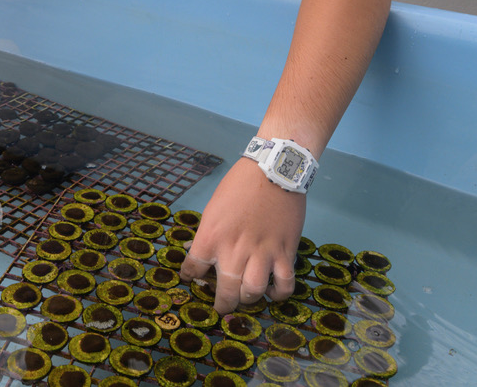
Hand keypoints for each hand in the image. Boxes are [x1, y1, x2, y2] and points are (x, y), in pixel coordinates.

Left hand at [179, 158, 306, 313]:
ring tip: (246, 297)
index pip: (194, 268)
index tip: (192, 279)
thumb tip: (201, 252)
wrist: (274, 170)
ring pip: (253, 293)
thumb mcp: (214, 207)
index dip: (191, 276)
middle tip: (222, 306)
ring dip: (248, 299)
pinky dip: (279, 294)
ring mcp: (262, 254)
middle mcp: (235, 250)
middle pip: (226, 292)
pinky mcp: (285, 252)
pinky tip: (273, 292)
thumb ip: (209, 234)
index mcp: (212, 236)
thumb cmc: (239, 184)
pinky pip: (284, 284)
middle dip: (222, 304)